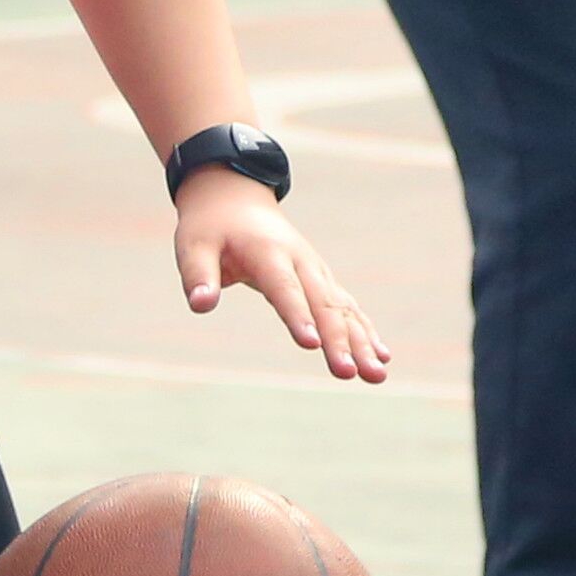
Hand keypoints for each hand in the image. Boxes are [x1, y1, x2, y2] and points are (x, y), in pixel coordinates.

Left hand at [167, 173, 386, 383]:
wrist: (235, 199)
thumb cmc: (210, 228)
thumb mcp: (193, 246)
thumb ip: (198, 276)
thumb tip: (201, 305)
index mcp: (268, 253)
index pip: (284, 288)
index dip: (298, 316)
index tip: (312, 345)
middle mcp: (301, 261)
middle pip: (324, 304)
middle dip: (339, 340)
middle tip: (349, 374)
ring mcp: (316, 270)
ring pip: (343, 309)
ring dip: (362, 342)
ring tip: (377, 375)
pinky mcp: (321, 280)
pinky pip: (347, 307)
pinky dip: (365, 331)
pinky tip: (382, 356)